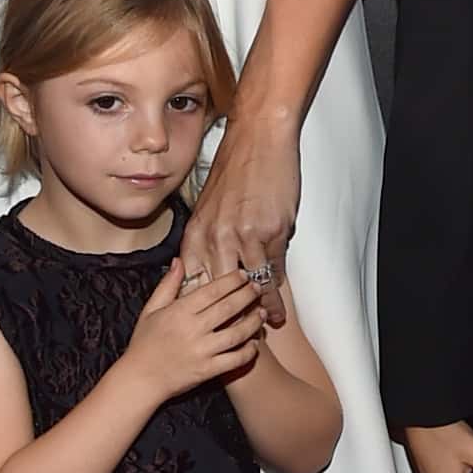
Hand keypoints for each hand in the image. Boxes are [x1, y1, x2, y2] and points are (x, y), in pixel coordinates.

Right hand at [124, 259, 265, 402]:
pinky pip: (235, 359)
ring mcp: (202, 351)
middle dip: (247, 295)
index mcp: (179, 312)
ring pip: (237, 333)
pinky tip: (254, 344)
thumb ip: (167, 285)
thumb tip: (178, 261)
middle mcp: (193, 329)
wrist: (139, 380)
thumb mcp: (150, 310)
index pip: (212, 291)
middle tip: (258, 288)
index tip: (243, 275)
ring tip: (261, 313)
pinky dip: (248, 351)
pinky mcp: (208, 370)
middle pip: (229, 307)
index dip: (231, 281)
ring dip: (253, 322)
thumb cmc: (143, 345)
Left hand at [185, 121, 299, 327]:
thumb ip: (208, 237)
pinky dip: (276, 287)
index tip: (207, 325)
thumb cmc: (236, 170)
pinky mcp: (271, 232)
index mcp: (196, 232)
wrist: (258, 139)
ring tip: (267, 324)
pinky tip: (279, 301)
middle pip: (220, 291)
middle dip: (229, 315)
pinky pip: (274, 268)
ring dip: (260, 308)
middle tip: (237, 333)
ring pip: (251, 285)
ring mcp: (244, 236)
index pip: (194, 282)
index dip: (201, 307)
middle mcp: (216, 238)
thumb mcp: (210, 206)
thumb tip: (213, 267)